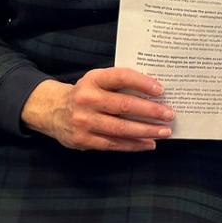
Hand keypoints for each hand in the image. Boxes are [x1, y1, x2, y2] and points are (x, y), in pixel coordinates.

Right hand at [21, 67, 172, 151]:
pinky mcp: (83, 140)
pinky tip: (148, 143)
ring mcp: (84, 121)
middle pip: (124, 105)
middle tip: (169, 114)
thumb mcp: (98, 79)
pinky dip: (134, 145)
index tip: (161, 89)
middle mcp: (87, 99)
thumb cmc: (86, 93)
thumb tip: (155, 90)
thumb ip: (121, 82)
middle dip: (150, 111)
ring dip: (146, 131)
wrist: (52, 110)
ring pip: (121, 128)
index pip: (121, 77)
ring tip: (164, 131)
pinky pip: (113, 144)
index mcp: (93, 79)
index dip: (142, 82)